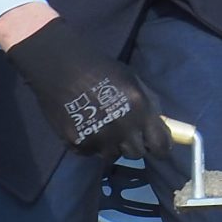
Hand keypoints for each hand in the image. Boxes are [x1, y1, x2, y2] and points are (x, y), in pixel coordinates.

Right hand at [3, 16, 181, 165]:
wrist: (61, 65)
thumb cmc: (101, 68)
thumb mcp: (133, 80)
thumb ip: (148, 105)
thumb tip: (160, 126)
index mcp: (140, 110)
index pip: (160, 146)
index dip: (160, 148)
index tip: (155, 147)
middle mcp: (122, 128)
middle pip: (136, 154)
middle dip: (133, 145)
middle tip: (124, 133)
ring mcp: (99, 138)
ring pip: (113, 155)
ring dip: (111, 146)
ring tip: (102, 128)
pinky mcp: (78, 144)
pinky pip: (91, 153)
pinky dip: (90, 144)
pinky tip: (85, 126)